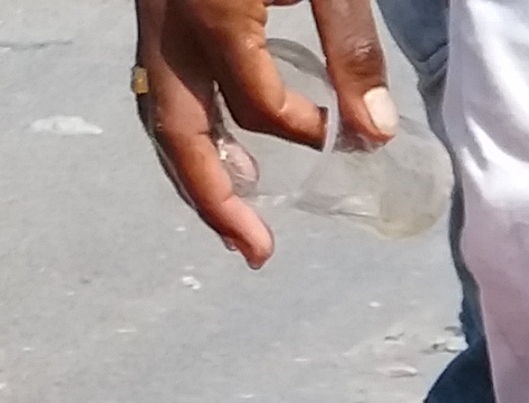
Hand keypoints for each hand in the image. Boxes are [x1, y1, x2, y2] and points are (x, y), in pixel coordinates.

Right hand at [134, 0, 393, 268]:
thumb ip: (351, 46)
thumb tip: (376, 129)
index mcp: (214, 17)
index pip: (259, 106)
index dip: (308, 131)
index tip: (356, 134)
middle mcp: (168, 24)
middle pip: (178, 130)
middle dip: (213, 199)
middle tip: (256, 252)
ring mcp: (152, 15)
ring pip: (158, 110)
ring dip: (194, 169)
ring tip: (235, 218)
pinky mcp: (155, 6)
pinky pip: (158, 83)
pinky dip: (185, 126)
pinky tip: (220, 145)